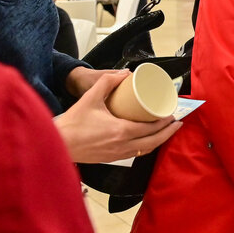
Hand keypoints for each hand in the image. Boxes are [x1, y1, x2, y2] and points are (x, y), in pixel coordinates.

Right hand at [54, 71, 182, 162]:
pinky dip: (145, 148)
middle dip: (168, 133)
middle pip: (153, 142)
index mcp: (121, 131)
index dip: (164, 122)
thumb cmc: (73, 122)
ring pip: (145, 150)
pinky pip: (134, 155)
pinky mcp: (110, 159)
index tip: (172, 114)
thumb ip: (107, 82)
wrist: (56, 143)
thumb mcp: (91, 97)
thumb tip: (124, 73)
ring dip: (158, 141)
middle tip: (177, 123)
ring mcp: (117, 155)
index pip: (150, 129)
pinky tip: (146, 142)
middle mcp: (122, 146)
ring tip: (166, 132)